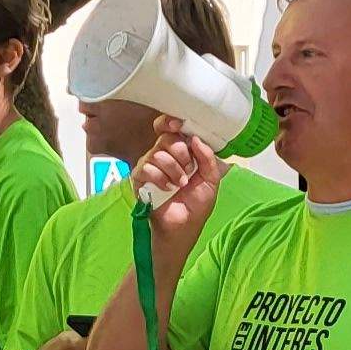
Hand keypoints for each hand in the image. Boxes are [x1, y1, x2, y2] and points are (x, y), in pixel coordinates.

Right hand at [132, 118, 225, 260]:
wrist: (184, 226)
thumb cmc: (196, 204)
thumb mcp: (211, 179)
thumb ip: (207, 157)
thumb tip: (195, 138)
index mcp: (180, 152)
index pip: (169, 128)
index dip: (170, 123)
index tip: (177, 125)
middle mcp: (163, 155)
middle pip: (167, 139)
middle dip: (181, 153)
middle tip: (188, 170)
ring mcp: (150, 166)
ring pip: (158, 154)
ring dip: (174, 171)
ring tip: (180, 185)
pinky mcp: (140, 179)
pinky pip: (146, 168)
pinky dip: (160, 179)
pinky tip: (167, 189)